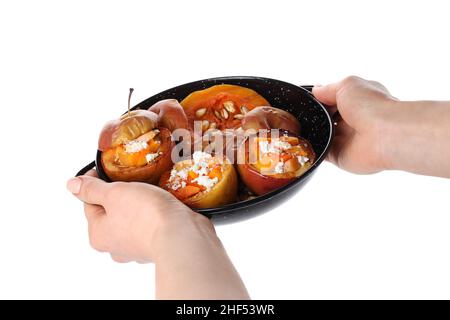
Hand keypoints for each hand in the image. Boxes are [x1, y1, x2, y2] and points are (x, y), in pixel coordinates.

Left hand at [67, 171, 248, 298]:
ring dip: (139, 205)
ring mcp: (137, 248)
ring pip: (132, 218)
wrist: (182, 236)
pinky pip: (151, 225)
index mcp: (98, 234)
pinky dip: (154, 214)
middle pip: (112, 212)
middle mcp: (114, 246)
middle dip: (121, 195)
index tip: (107, 169)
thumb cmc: (146, 217)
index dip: (97, 183)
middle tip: (132, 181)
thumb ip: (92, 189)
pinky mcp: (157, 245)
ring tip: (150, 191)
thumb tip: (72, 185)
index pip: (90, 203)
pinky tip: (162, 205)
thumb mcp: (114, 194)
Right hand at [313, 76, 395, 173]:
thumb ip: (329, 89)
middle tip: (306, 115)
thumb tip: (316, 90)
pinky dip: (315, 149)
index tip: (310, 100)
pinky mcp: (340, 156)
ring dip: (314, 133)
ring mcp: (347, 140)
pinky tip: (310, 143)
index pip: (334, 101)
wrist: (386, 136)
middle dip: (315, 117)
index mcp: (358, 102)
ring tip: (308, 128)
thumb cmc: (373, 107)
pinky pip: (322, 154)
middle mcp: (353, 121)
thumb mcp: (347, 85)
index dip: (321, 100)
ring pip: (322, 136)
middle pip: (326, 120)